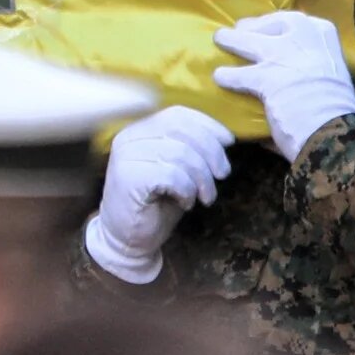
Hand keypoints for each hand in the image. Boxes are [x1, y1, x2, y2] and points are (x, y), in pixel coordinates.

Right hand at [84, 106, 232, 283]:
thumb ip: (190, 147)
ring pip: (180, 154)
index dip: (207, 124)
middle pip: (181, 130)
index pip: (177, 114)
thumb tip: (224, 136)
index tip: (228, 141)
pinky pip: (171, 175)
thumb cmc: (156, 204)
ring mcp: (126, 157)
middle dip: (210, 152)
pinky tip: (185, 202)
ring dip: (202, 178)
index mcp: (139, 130)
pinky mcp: (128, 178)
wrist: (128, 240)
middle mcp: (129, 138)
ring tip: (205, 196)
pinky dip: (187, 190)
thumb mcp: (178, 169)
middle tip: (222, 175)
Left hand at [213, 12, 354, 161]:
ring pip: (247, 41)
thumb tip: (291, 68)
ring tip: (220, 41)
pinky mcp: (265, 77)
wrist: (337, 131)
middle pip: (268, 25)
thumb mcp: (331, 71)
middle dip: (252, 27)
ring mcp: (283, 54)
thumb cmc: (337, 107)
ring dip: (232, 41)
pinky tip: (221, 77)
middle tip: (239, 30)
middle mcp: (304, 36)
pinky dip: (228, 76)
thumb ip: (312, 61)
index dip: (273, 23)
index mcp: (323, 33)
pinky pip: (239, 74)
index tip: (263, 27)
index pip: (292, 19)